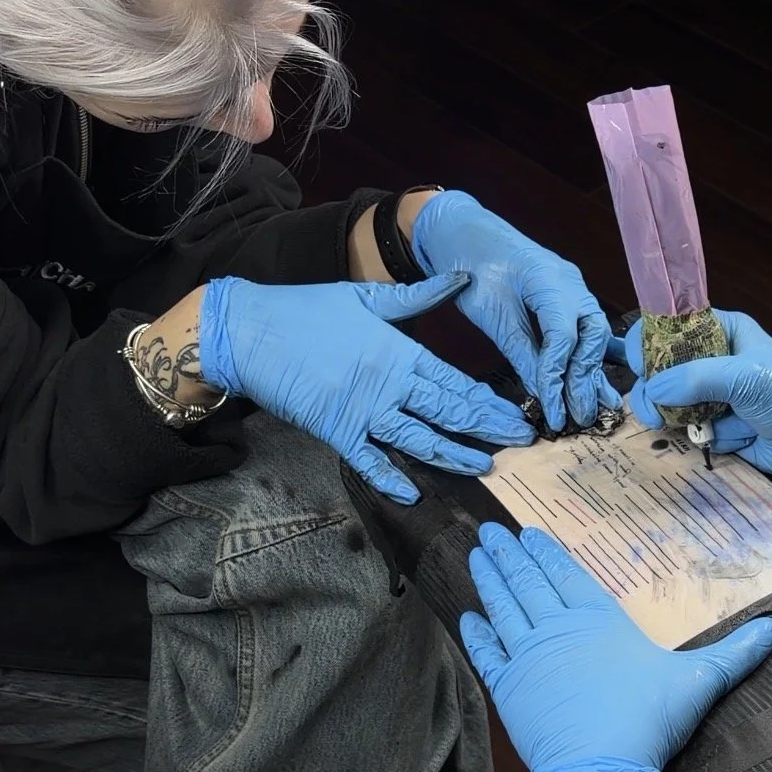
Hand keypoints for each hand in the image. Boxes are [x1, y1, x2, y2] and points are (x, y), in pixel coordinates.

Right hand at [199, 276, 534, 502]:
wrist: (251, 332)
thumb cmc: (308, 310)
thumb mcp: (368, 297)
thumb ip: (419, 297)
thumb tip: (462, 278)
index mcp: (400, 352)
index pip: (456, 382)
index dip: (489, 401)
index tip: (516, 414)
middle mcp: (389, 385)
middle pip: (449, 413)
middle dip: (487, 430)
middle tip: (521, 443)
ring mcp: (364, 412)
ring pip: (419, 440)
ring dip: (454, 456)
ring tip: (484, 467)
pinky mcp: (335, 431)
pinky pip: (369, 461)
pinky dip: (390, 479)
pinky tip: (412, 494)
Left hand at [412, 191, 621, 432]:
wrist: (466, 234)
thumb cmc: (471, 266)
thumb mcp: (491, 314)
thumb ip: (520, 352)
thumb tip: (541, 391)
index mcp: (549, 279)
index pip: (564, 336)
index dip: (558, 375)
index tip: (553, 408)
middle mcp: (571, 283)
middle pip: (591, 335)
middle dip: (585, 378)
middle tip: (578, 415)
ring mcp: (574, 288)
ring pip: (595, 335)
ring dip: (593, 372)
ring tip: (598, 408)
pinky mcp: (569, 297)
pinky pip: (587, 330)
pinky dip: (590, 357)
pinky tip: (601, 383)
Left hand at [460, 522, 771, 771]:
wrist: (599, 770)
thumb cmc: (647, 721)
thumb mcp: (698, 681)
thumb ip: (733, 654)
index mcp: (598, 620)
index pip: (567, 575)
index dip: (547, 553)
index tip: (529, 534)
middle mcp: (557, 630)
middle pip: (528, 583)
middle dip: (508, 554)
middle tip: (488, 532)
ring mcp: (527, 658)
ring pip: (502, 608)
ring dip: (489, 580)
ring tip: (475, 555)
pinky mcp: (508, 690)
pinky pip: (486, 654)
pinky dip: (476, 634)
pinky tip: (468, 617)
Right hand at [620, 311, 771, 499]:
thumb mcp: (746, 377)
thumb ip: (695, 379)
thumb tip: (652, 391)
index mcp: (721, 331)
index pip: (669, 327)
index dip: (649, 344)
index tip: (641, 368)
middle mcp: (713, 359)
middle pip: (661, 369)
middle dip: (654, 390)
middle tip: (653, 411)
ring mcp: (713, 395)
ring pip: (670, 403)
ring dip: (674, 418)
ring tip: (684, 429)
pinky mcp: (717, 426)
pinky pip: (690, 430)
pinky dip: (700, 437)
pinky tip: (723, 439)